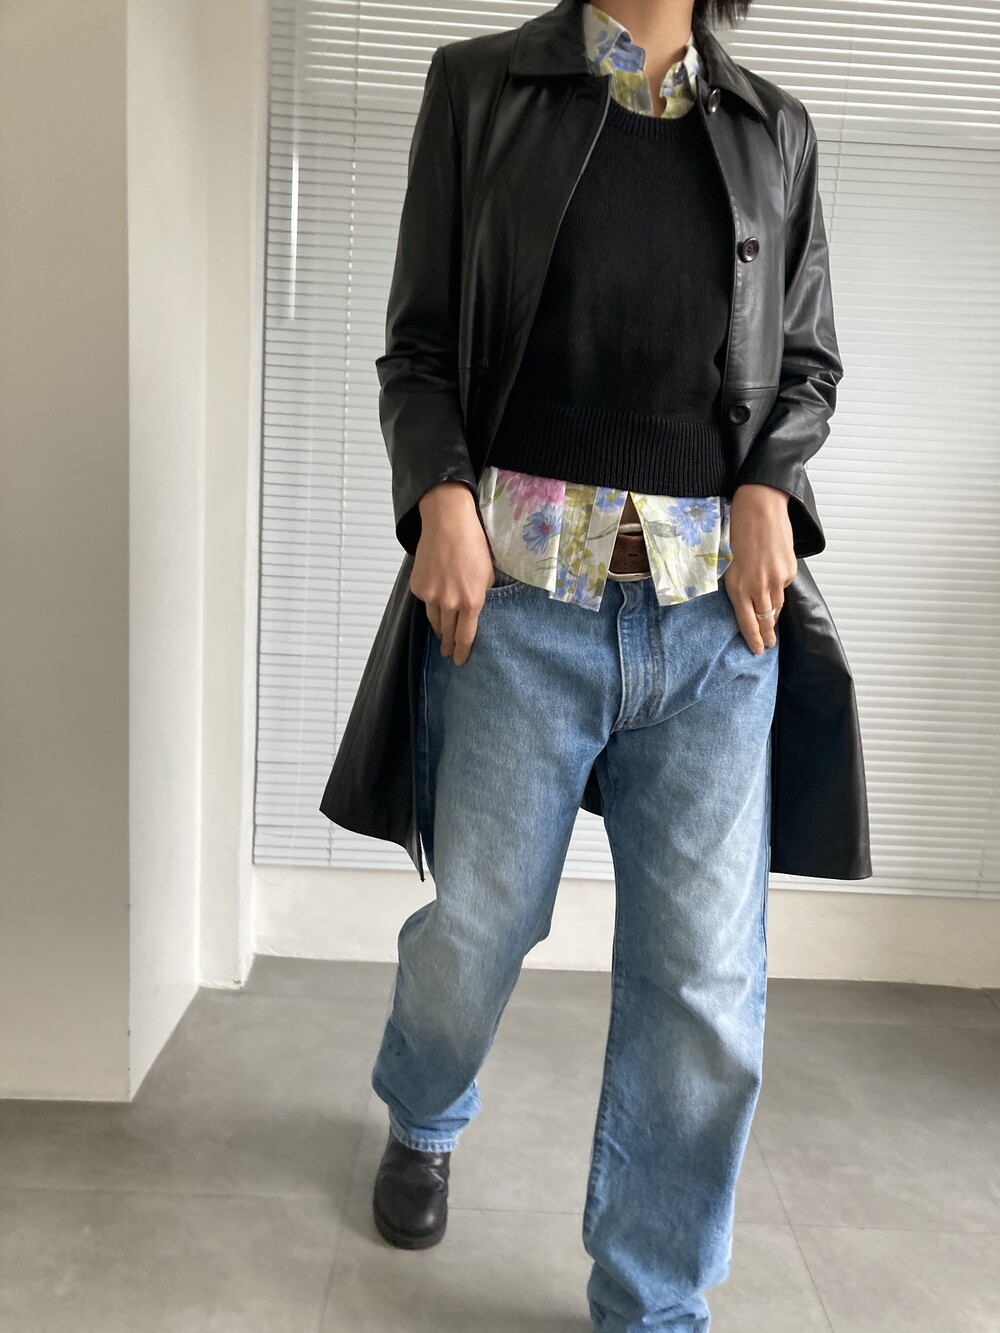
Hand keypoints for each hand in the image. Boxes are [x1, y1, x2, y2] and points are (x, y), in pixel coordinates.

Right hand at [413, 481, 494, 665]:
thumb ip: (480, 597)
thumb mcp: (487, 575)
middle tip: (447, 652)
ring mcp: (431, 595)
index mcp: (471, 602)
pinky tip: (435, 595)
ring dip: (438, 628)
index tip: (458, 661)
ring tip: (441, 633)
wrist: (448, 523)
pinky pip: (425, 602)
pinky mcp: (418, 587)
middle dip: (447, 644)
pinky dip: (430, 603)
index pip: (465, 638)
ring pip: (433, 621)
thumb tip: (473, 613)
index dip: (461, 652)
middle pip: (446, 633)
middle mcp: (449, 603)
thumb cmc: (473, 544)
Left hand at [722, 484, 796, 654]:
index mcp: (738, 587)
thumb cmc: (736, 530)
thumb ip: (733, 584)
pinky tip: (774, 582)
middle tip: (769, 645)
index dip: (754, 639)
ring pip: (777, 606)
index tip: (758, 650)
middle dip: (768, 635)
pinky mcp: (789, 570)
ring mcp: (777, 580)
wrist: (761, 507)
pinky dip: (779, 589)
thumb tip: (741, 599)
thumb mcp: (724, 561)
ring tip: (772, 624)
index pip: (747, 622)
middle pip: (766, 619)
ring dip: (774, 615)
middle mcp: (758, 587)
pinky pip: (784, 587)